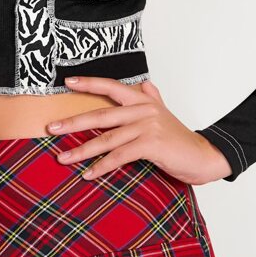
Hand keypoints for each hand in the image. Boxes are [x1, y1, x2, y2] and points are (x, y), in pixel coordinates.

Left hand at [48, 76, 232, 185]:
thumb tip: (146, 83)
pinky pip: (120, 156)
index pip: (112, 87)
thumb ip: (153, 98)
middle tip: (51, 128)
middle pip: (102, 114)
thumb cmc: (179, 139)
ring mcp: (147, 126)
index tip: (67, 82)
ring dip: (82, 150)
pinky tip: (88, 174)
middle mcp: (144, 109)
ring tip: (62, 158)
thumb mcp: (164, 115)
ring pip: (107, 138)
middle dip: (74, 122)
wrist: (204, 157)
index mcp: (144, 100)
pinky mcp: (151, 144)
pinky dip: (101, 166)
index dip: (90, 84)